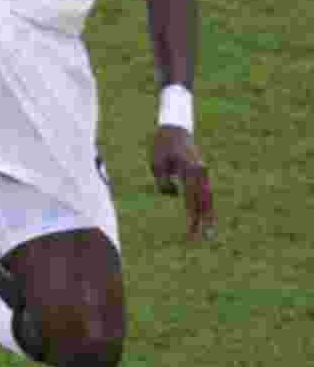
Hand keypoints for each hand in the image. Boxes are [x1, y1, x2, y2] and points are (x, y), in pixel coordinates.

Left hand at [151, 125, 215, 239]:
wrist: (173, 127)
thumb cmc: (161, 146)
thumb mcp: (156, 164)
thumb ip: (163, 182)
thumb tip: (174, 194)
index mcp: (189, 169)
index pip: (192, 198)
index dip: (192, 216)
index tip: (191, 230)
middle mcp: (200, 171)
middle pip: (204, 200)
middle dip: (204, 220)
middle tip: (206, 238)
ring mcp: (203, 171)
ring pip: (208, 197)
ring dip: (209, 215)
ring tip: (210, 233)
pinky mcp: (201, 172)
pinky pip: (204, 192)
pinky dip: (206, 205)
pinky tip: (206, 219)